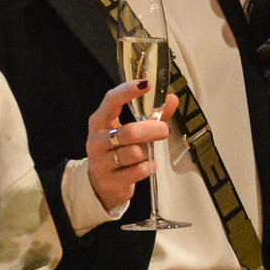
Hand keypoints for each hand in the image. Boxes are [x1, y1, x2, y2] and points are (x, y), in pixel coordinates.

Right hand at [85, 81, 178, 209]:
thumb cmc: (119, 150)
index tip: (147, 84)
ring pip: (134, 153)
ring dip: (147, 152)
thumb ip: (152, 116)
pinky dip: (147, 167)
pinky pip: (138, 171)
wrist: (102, 184)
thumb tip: (172, 99)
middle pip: (129, 132)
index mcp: (99, 121)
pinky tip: (145, 166)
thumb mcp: (133, 132)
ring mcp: (101, 161)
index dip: (128, 91)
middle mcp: (96, 139)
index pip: (111, 101)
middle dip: (151, 130)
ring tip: (146, 153)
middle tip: (164, 130)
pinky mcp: (109, 180)